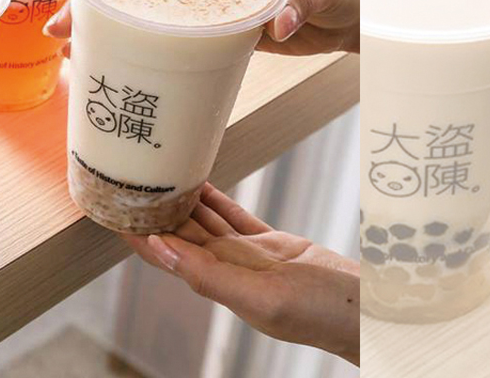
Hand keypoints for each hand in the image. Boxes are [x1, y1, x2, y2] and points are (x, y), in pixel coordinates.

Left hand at [123, 184, 359, 365]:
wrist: (377, 312)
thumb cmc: (324, 314)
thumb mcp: (264, 298)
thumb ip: (211, 276)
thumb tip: (163, 251)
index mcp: (220, 285)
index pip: (167, 256)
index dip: (139, 236)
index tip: (113, 212)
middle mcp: (228, 270)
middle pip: (180, 235)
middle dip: (153, 212)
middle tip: (129, 181)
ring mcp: (251, 257)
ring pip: (205, 222)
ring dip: (180, 201)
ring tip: (156, 175)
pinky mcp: (274, 245)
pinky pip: (235, 217)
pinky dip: (215, 199)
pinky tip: (199, 183)